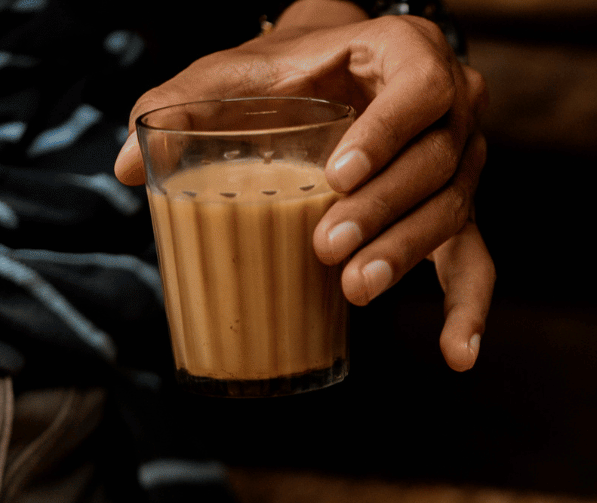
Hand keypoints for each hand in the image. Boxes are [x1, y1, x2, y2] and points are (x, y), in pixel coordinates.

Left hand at [115, 1, 493, 370]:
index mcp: (409, 51)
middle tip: (326, 246)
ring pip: (449, 212)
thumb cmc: (288, 68)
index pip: (421, 90)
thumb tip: (121, 165)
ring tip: (353, 289)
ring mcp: (463, 161)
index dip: (387, 134)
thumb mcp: (237, 72)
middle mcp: (455, 104)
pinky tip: (457, 356)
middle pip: (436, 164)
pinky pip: (475, 263)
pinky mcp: (458, 210)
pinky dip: (468, 311)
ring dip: (403, 255)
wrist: (335, 67)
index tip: (338, 174)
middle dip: (382, 211)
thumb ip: (182, 101)